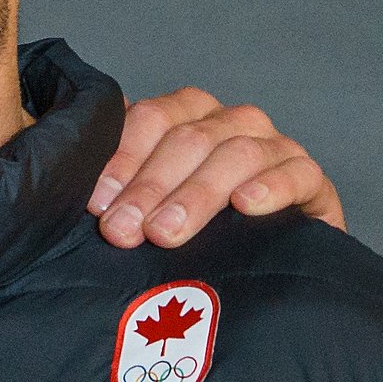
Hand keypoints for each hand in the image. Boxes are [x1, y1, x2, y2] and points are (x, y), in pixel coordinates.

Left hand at [90, 87, 342, 246]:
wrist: (256, 265)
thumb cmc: (182, 229)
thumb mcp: (143, 207)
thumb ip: (114, 190)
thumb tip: (71, 189)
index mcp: (185, 117)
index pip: (151, 118)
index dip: (122, 158)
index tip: (96, 203)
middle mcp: (229, 123)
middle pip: (189, 138)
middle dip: (149, 187)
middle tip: (122, 231)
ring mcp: (273, 146)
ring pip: (237, 153)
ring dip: (197, 194)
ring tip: (166, 232)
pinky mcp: (311, 180)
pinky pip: (298, 173)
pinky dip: (272, 186)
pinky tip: (245, 206)